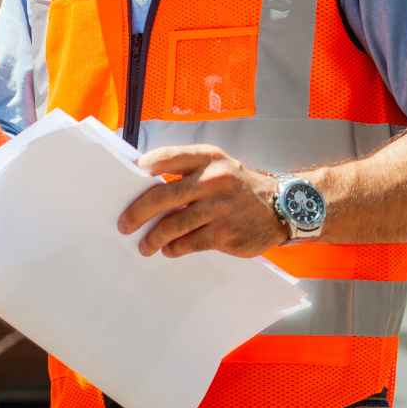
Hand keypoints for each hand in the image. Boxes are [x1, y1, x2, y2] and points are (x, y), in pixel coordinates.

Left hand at [119, 145, 286, 257]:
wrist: (282, 207)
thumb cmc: (242, 187)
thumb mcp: (221, 166)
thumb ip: (189, 170)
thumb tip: (148, 185)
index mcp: (209, 158)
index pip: (166, 158)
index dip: (142, 168)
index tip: (125, 181)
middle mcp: (214, 180)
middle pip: (162, 196)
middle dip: (137, 213)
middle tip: (124, 224)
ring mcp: (219, 208)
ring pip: (172, 225)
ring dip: (153, 238)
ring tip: (145, 245)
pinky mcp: (224, 233)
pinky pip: (188, 244)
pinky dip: (174, 249)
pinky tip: (170, 250)